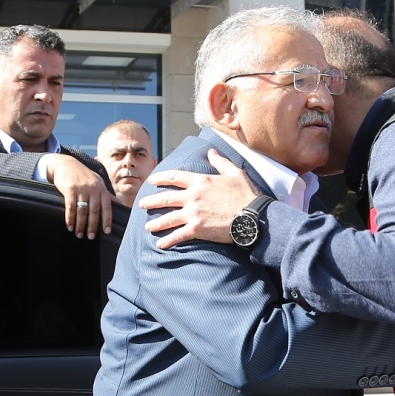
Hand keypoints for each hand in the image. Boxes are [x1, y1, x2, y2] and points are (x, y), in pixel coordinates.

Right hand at [46, 153, 112, 238]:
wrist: (66, 164)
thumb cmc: (84, 176)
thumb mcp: (98, 183)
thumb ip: (107, 195)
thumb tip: (120, 204)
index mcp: (101, 189)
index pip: (107, 206)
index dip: (107, 220)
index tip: (107, 232)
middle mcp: (93, 189)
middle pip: (94, 211)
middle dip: (92, 226)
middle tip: (91, 237)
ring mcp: (81, 189)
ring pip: (82, 211)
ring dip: (80, 225)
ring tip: (79, 235)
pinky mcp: (69, 189)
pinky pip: (70, 207)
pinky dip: (70, 219)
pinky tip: (70, 227)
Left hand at [139, 151, 257, 248]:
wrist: (253, 217)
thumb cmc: (246, 194)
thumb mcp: (235, 173)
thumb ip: (220, 162)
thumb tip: (211, 151)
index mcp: (200, 181)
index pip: (175, 177)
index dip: (161, 178)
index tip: (151, 180)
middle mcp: (193, 196)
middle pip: (165, 198)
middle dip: (151, 202)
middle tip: (141, 205)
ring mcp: (193, 213)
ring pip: (168, 218)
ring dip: (156, 224)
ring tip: (147, 227)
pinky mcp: (197, 229)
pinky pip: (178, 235)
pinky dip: (168, 241)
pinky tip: (160, 245)